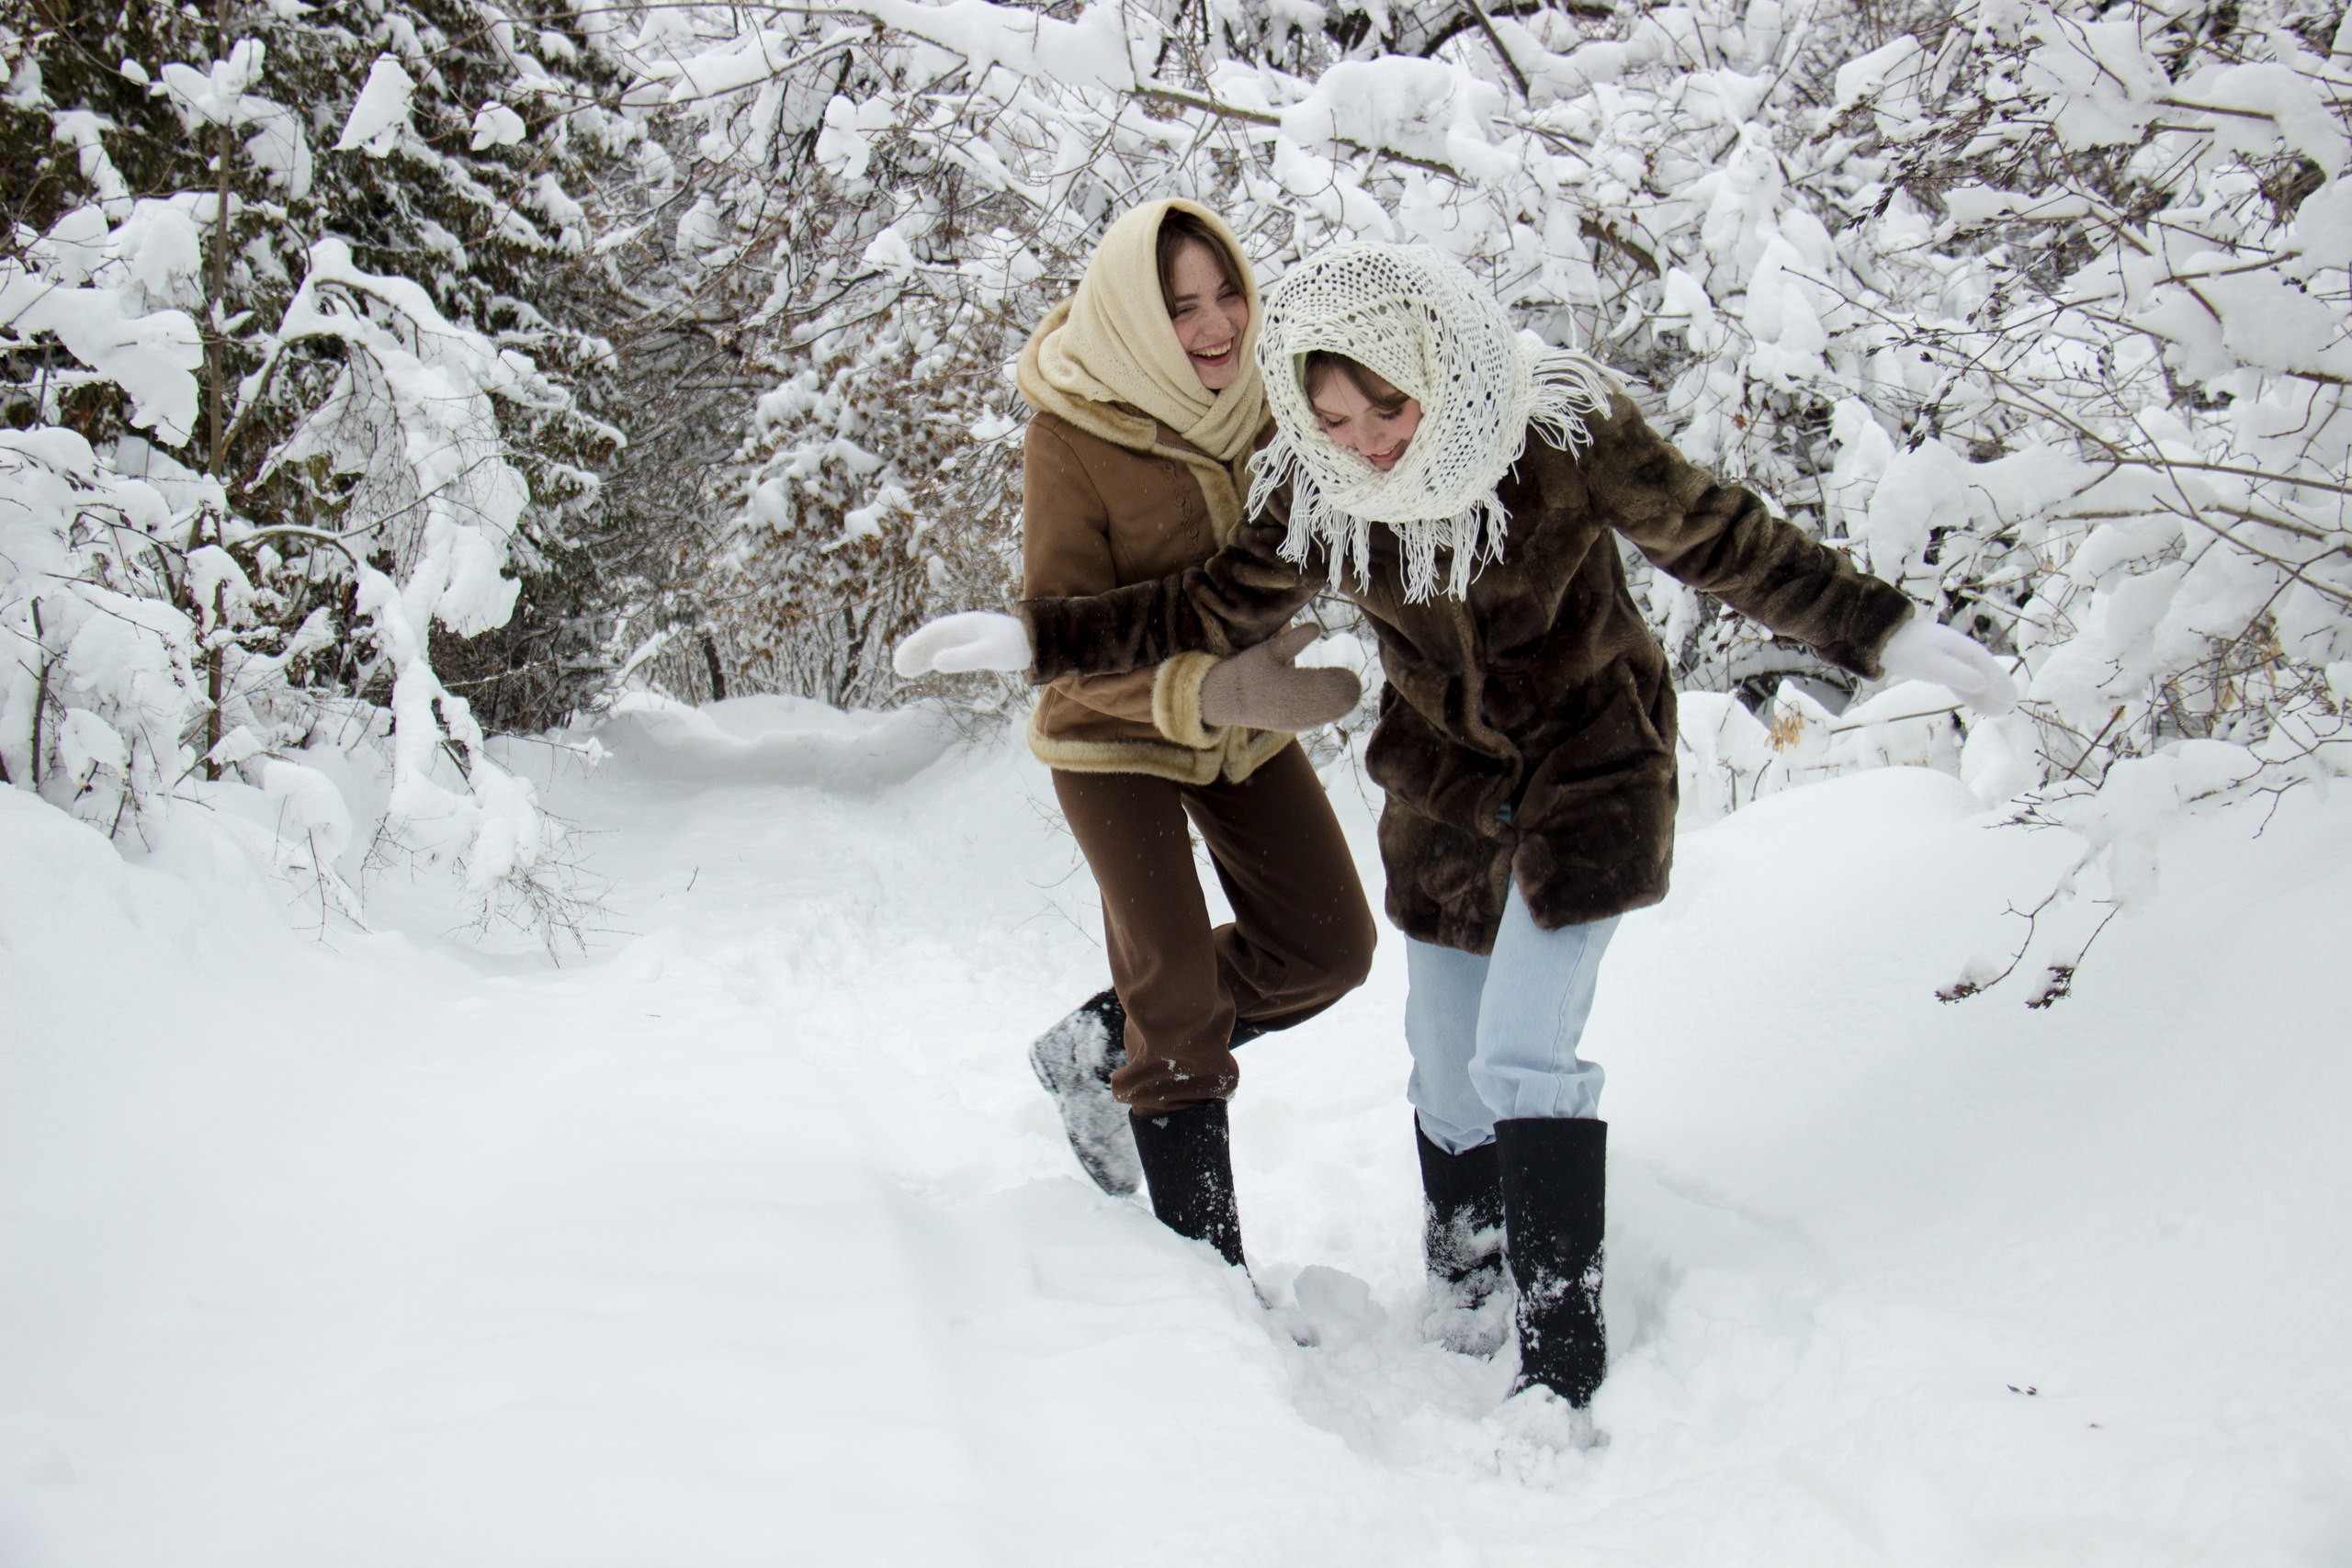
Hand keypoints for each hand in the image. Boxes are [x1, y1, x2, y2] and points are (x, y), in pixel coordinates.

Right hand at [893, 611, 1030, 676]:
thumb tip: (936, 662)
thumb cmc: (1014, 646)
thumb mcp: (989, 653)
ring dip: (923, 656)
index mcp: (965, 626)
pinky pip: (951, 650)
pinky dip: (938, 658)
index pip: (933, 634)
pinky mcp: (977, 645)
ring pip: (940, 645)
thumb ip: (964, 657)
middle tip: (898, 668)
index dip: (915, 646)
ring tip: (905, 671)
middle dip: (915, 652)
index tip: (901, 661)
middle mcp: (965, 628)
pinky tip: (932, 666)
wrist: (1039, 641)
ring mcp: (970, 636)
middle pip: (933, 639)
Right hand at [1198, 625, 1362, 730]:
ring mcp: (1291, 719)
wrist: (1225, 699)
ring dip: (1338, 706)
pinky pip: (1313, 721)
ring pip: (1322, 715)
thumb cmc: (1247, 670)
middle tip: (1355, 682)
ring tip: (1352, 696)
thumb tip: (1317, 627)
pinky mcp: (1288, 726)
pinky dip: (1326, 714)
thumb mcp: (1270, 650)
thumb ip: (1295, 640)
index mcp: (1289, 685)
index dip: (1340, 681)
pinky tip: (1336, 709)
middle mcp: (1292, 707)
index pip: (1324, 685)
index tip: (1350, 673)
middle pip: (1328, 703)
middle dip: (1343, 693)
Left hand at [1878, 615, 2017, 714]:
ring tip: (1996, 708)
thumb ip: (1957, 673)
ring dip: (1984, 691)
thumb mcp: (1931, 664)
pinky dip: (1968, 689)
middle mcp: (1957, 650)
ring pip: (1971, 675)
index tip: (2012, 699)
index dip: (2000, 683)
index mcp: (1961, 648)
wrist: (1880, 637)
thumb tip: (1982, 683)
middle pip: (1983, 671)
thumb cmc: (1905, 649)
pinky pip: (1958, 677)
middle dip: (1997, 688)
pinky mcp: (1935, 661)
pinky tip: (1972, 697)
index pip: (1988, 667)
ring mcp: (1947, 654)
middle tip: (2009, 706)